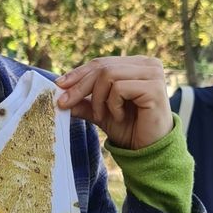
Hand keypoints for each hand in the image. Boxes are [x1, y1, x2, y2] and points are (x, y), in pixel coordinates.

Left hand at [56, 57, 172, 149]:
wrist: (148, 150)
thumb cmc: (129, 129)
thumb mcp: (101, 113)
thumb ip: (84, 103)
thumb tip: (60, 97)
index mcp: (135, 64)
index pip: (101, 63)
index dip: (78, 73)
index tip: (59, 86)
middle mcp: (146, 64)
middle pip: (102, 67)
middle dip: (79, 86)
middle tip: (64, 103)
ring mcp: (152, 73)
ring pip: (109, 75)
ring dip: (98, 99)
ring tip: (102, 115)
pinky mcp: (154, 87)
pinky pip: (119, 88)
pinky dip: (113, 105)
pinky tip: (120, 117)